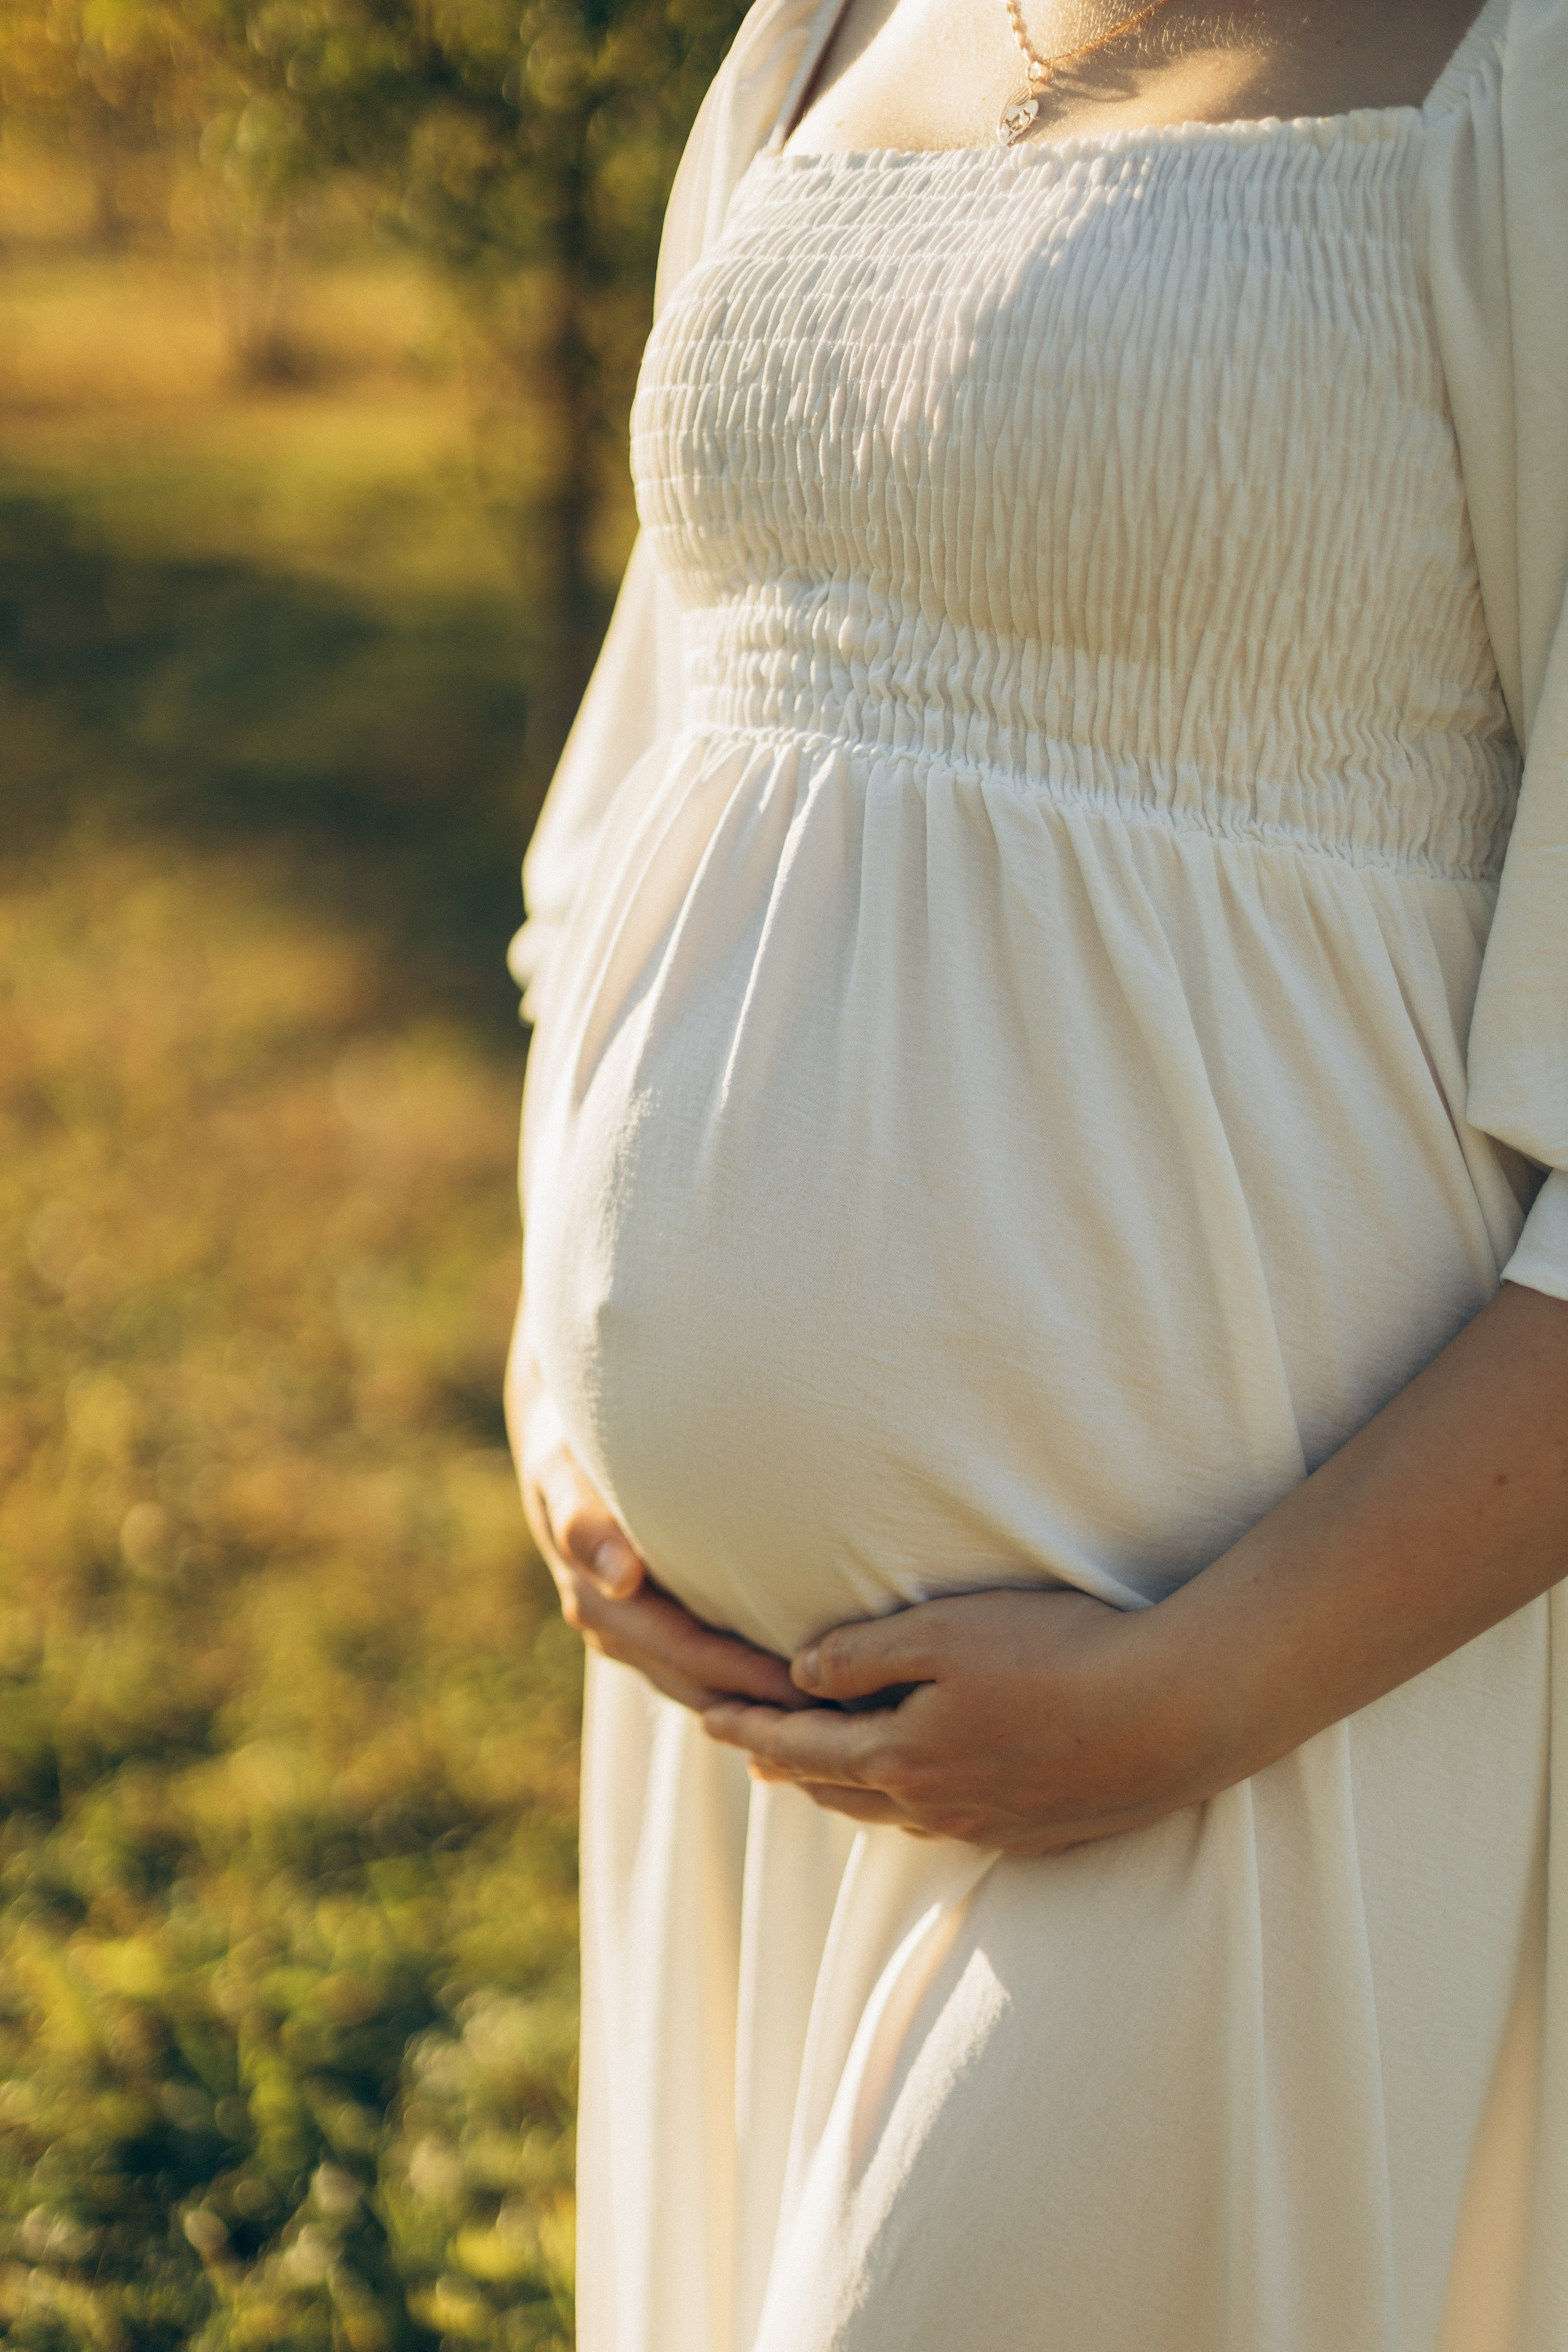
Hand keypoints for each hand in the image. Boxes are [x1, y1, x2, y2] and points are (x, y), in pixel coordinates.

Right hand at [510, 1350, 809, 1715]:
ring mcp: (637, 1641)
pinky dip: (750, 1686)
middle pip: (703, 1686)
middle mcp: (618, 1635)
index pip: (687, 1654)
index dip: (746, 1676)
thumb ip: (586, 1522)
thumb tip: (619, 1579)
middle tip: (843, 1713)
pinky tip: (806, 1690)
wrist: (559, 1456)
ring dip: (764, 1706)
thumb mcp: (567, 1475)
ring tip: (836, 1712)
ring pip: (707, 1691)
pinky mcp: (658, 1634)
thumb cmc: (574, 1453)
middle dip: (768, 1704)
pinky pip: (706, 1673)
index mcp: (600, 1604)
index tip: (807, 1687)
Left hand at [702, 1588, 1216, 1851]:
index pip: (802, 1749)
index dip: (751, 1732)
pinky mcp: (1043, 1830)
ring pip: (897, 1814)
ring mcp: (993, 1826)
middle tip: (751, 1754)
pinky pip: (953, 1822)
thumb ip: (863, 1655)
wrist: (1177, 1711)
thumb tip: (799, 1674)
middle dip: (790, 1770)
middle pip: (841, 1792)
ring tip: (824, 1775)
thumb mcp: (945, 1633)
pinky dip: (915, 1805)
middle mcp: (938, 1807)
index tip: (708, 1722)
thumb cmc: (1058, 1655)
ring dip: (851, 1792)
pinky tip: (926, 1792)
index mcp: (902, 1759)